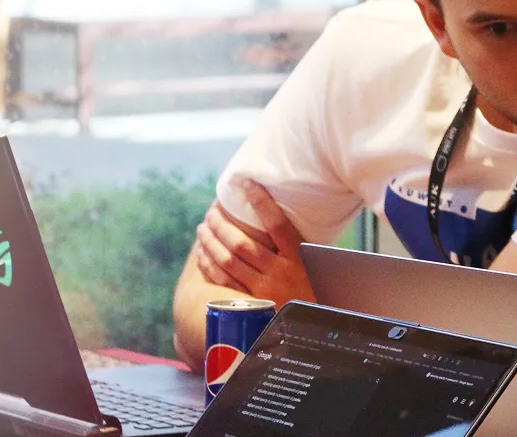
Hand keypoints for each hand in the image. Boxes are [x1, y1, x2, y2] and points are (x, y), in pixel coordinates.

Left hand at [194, 180, 315, 304]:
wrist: (310, 333)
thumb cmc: (313, 294)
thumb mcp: (313, 268)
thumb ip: (298, 248)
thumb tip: (279, 219)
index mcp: (298, 260)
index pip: (277, 225)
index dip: (260, 202)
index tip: (246, 183)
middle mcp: (279, 273)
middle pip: (242, 244)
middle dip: (222, 225)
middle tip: (211, 212)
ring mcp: (262, 290)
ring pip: (228, 261)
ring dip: (210, 242)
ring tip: (202, 228)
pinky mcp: (249, 305)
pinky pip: (223, 281)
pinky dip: (209, 265)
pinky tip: (203, 253)